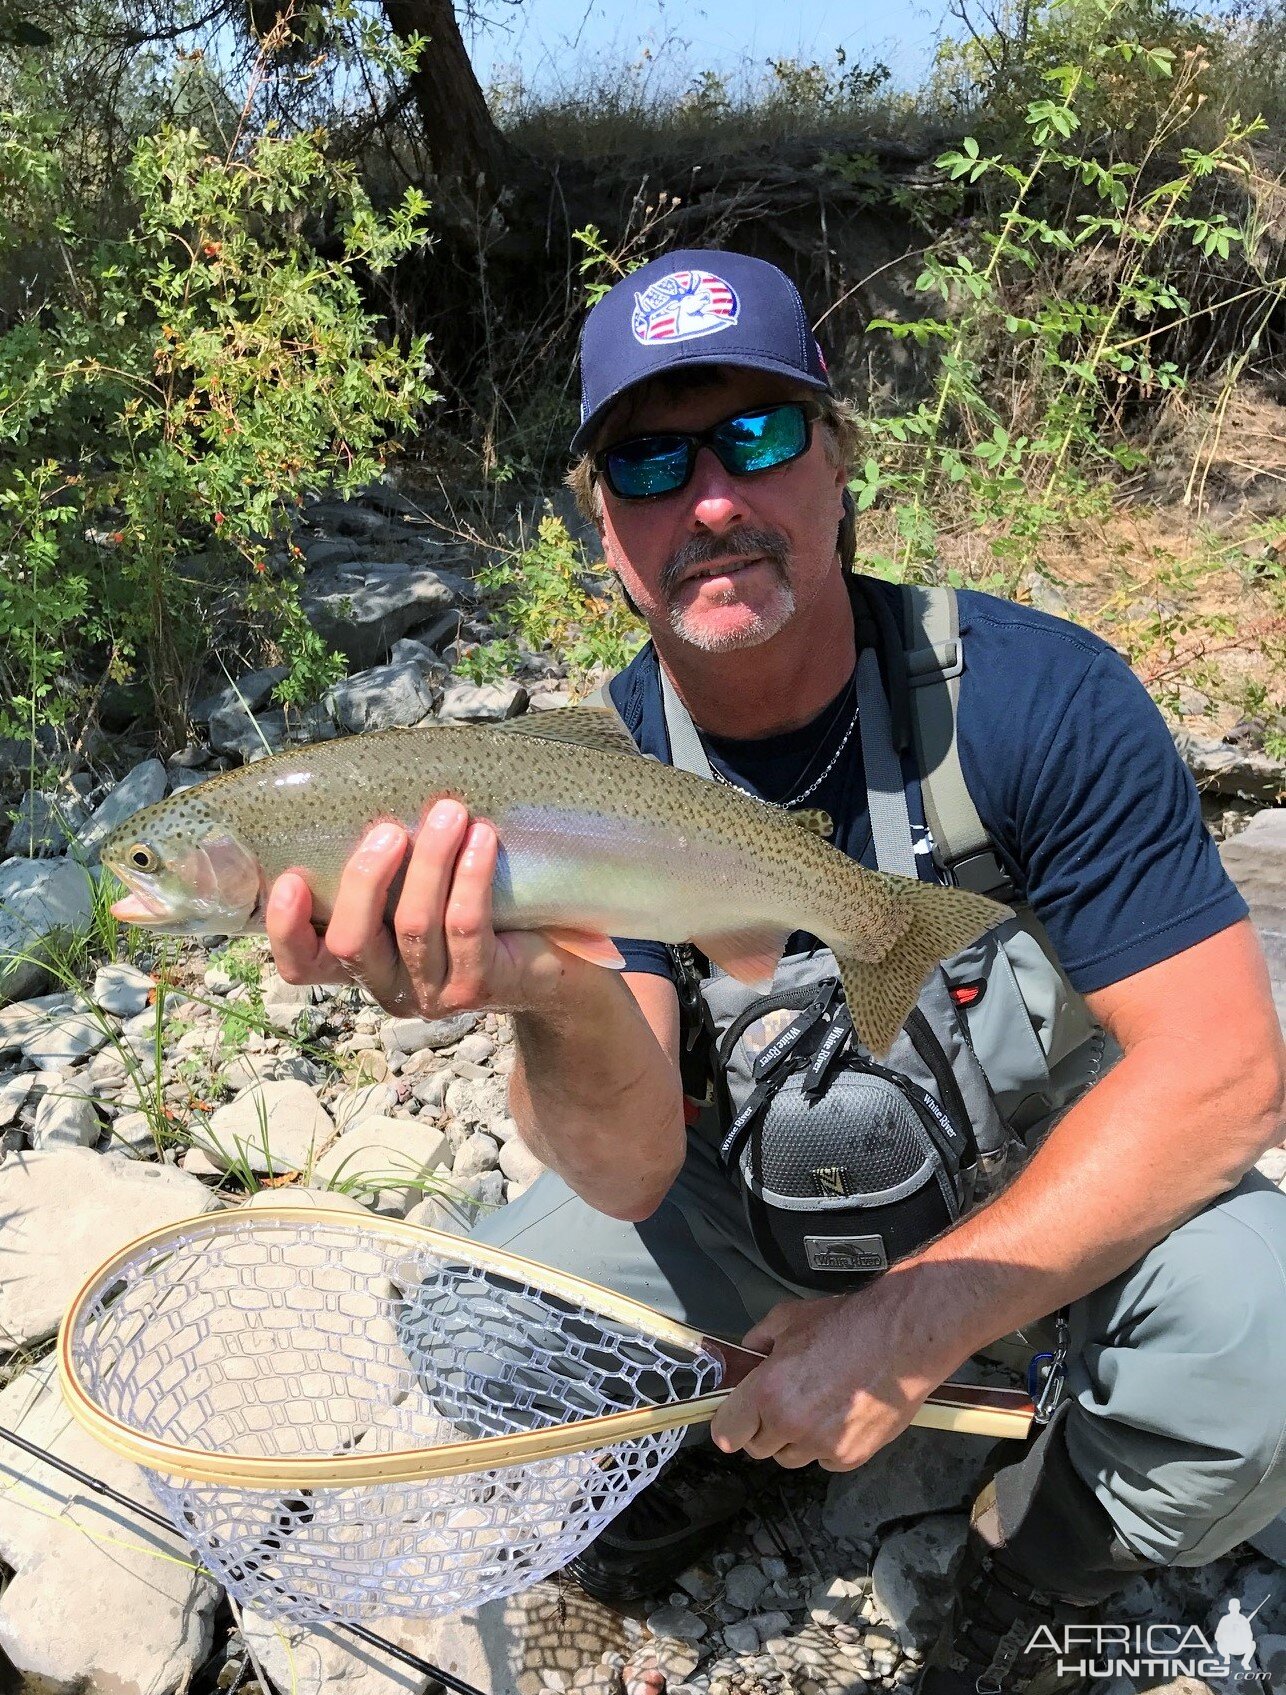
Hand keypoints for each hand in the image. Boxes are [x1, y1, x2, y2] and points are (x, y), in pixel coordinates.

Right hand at [265, 798, 598, 1018]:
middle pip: (352, 943)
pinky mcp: (479, 987)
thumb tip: (372, 779)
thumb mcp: (421, 890)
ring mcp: (433, 994)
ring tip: (449, 812)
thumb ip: (391, 863)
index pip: (303, 966)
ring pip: (413, 927)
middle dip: (365, 879)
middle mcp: (389, 986)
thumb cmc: (476, 912)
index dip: (287, 929)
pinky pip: (466, 927)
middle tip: (388, 830)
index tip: (291, 878)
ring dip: (429, 863)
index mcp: (363, 963)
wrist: (552, 966)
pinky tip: (482, 838)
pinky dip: (470, 877)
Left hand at [709, 1278, 954, 1471]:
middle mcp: (791, 1425)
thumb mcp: (788, 1319)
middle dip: (764, 1428)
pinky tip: (841, 1415)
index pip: (726, 1434)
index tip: (738, 1416)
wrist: (901, 1338)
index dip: (730, 1424)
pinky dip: (827, 1444)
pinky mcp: (851, 1457)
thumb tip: (747, 1356)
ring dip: (795, 1439)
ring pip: (791, 1457)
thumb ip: (758, 1342)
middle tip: (782, 1403)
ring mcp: (822, 1445)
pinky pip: (825, 1460)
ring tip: (815, 1407)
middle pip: (758, 1449)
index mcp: (768, 1393)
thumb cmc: (846, 1324)